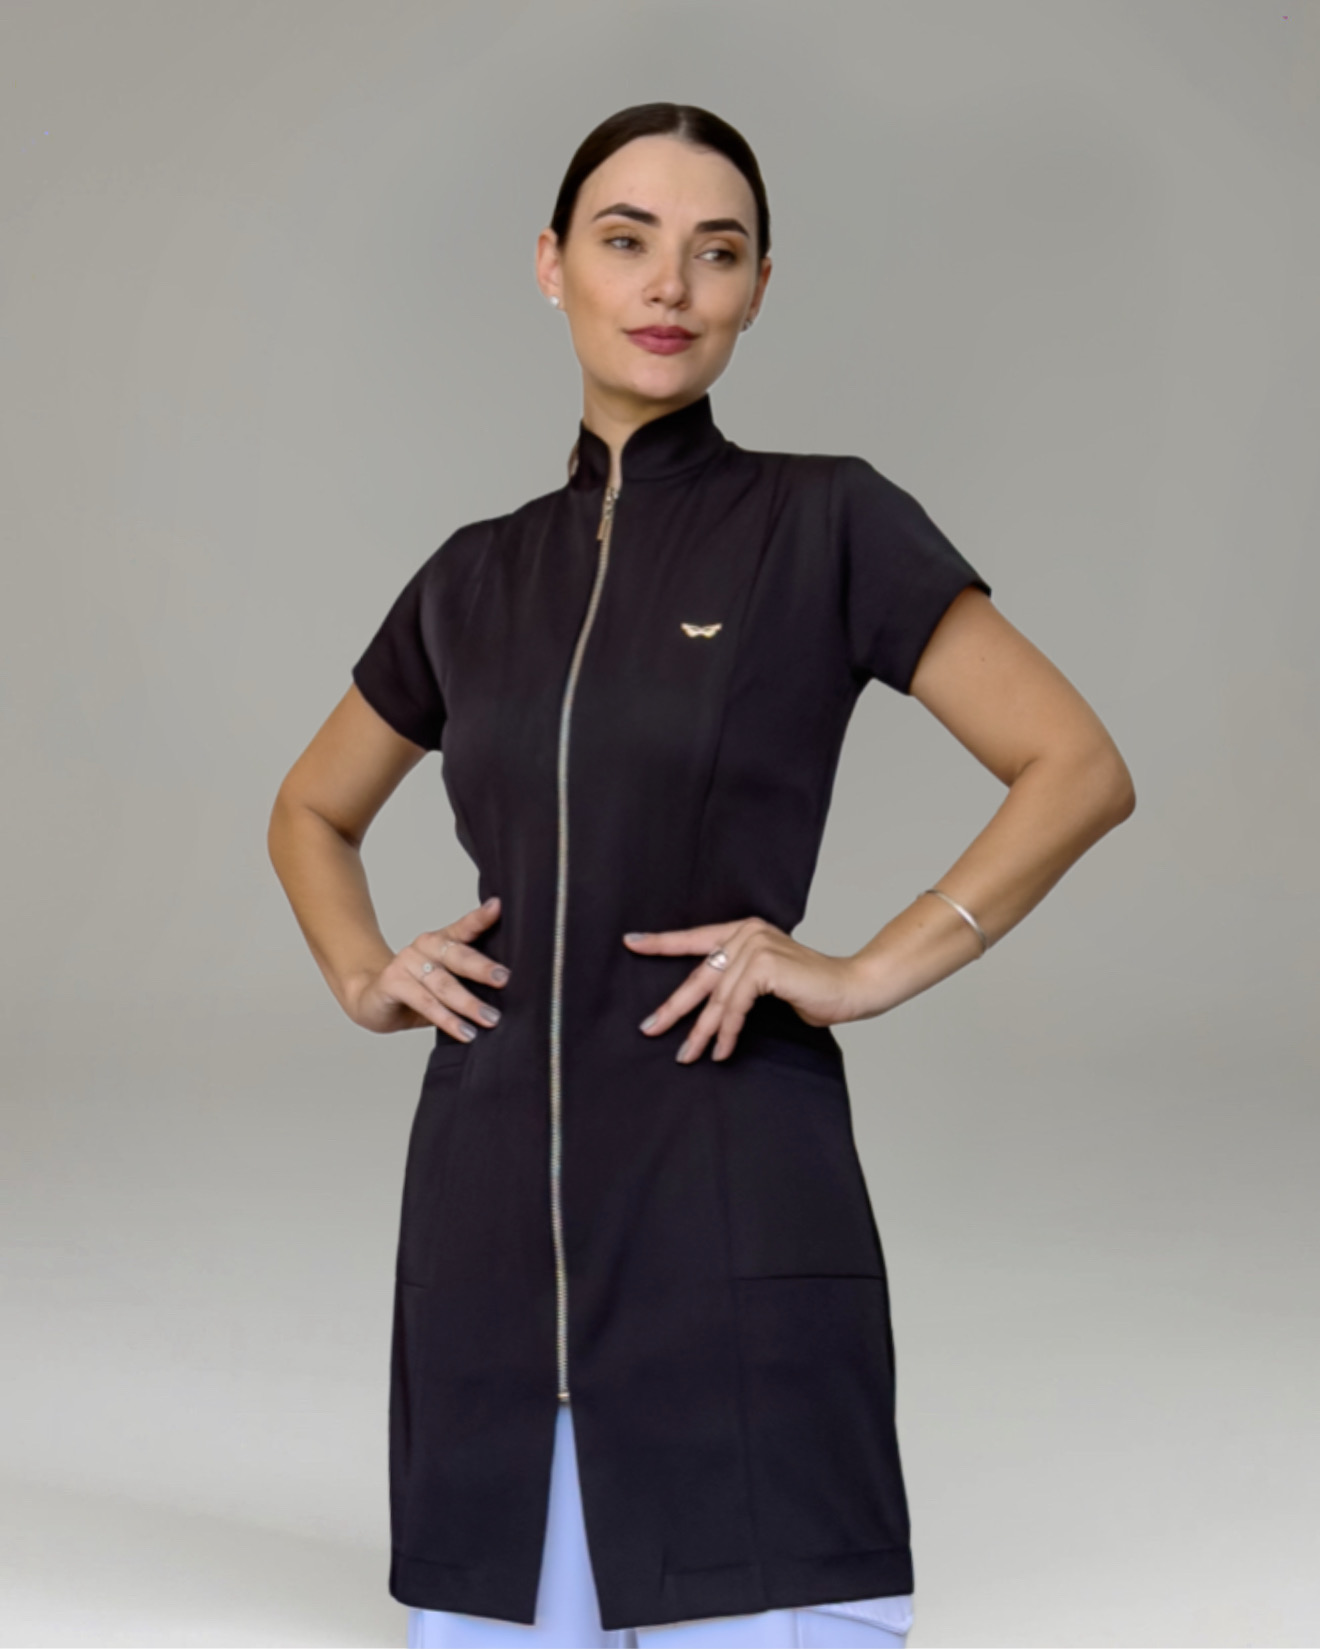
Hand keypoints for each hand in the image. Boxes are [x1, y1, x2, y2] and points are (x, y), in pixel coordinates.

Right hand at [348, 896, 509, 1039]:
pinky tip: (463, 1031)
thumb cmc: (415, 991)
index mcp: (441, 942)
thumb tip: (507, 993)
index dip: (481, 918)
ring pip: (443, 983)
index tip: (498, 908)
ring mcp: (407, 962)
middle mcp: (424, 947)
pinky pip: (425, 1002)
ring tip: (489, 1018)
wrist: (371, 1000)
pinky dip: (446, 1019)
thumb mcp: (445, 984)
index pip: (464, 927)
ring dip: (468, 1003)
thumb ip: (469, 982)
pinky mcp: (393, 982)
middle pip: (457, 955)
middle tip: (504, 978)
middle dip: (483, 968)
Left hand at [625, 916, 863, 1062]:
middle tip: (650, 1028)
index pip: (695, 938)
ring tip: (687, 1055)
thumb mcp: (765, 981)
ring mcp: (756, 946)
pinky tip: (722, 1051)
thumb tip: (703, 1006)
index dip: (662, 942)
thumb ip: (737, 982)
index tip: (631, 942)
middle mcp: (747, 933)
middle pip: (700, 975)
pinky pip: (735, 1006)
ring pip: (717, 998)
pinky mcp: (765, 966)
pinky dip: (727, 1032)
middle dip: (674, 1007)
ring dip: (702, 1032)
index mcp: (744, 930)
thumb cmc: (810, 989)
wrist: (851, 989)